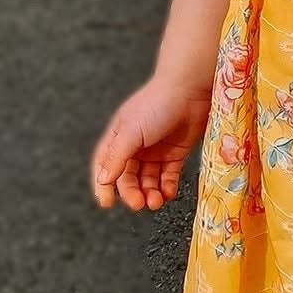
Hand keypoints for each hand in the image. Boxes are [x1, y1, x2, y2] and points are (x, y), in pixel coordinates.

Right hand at [89, 75, 212, 211]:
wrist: (190, 88)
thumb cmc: (156, 104)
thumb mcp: (131, 131)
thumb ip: (117, 157)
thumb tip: (102, 181)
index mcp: (119, 137)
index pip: (105, 166)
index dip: (103, 185)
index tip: (107, 204)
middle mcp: (135, 146)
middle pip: (128, 177)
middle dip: (132, 192)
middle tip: (139, 203)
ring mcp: (156, 150)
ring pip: (148, 180)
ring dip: (150, 193)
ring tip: (156, 202)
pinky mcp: (175, 153)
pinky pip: (168, 176)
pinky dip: (167, 187)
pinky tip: (168, 194)